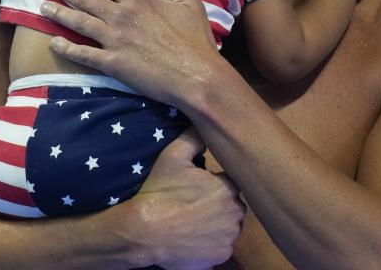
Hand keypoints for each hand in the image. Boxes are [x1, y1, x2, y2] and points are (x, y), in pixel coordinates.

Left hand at [38, 0, 224, 108]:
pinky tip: (54, 43)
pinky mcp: (113, 64)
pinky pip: (83, 54)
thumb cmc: (196, 39)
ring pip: (78, 22)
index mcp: (138, 0)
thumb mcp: (188, 1)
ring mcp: (115, 40)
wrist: (197, 77)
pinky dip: (66, 48)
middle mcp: (122, 16)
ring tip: (42, 5)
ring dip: (58, 12)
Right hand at [126, 128, 244, 268]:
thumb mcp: (173, 156)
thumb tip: (209, 124)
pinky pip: (221, 247)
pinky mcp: (220, 257)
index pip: (230, 183)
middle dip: (218, 205)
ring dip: (217, 225)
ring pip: (228, 228)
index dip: (214, 185)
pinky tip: (194, 238)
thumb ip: (194, 138)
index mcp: (229, 188)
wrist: (144, 232)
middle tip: (194, 205)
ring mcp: (229, 238)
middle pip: (232, 206)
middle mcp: (236, 214)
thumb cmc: (160, 192)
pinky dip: (211, 244)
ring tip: (193, 222)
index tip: (198, 188)